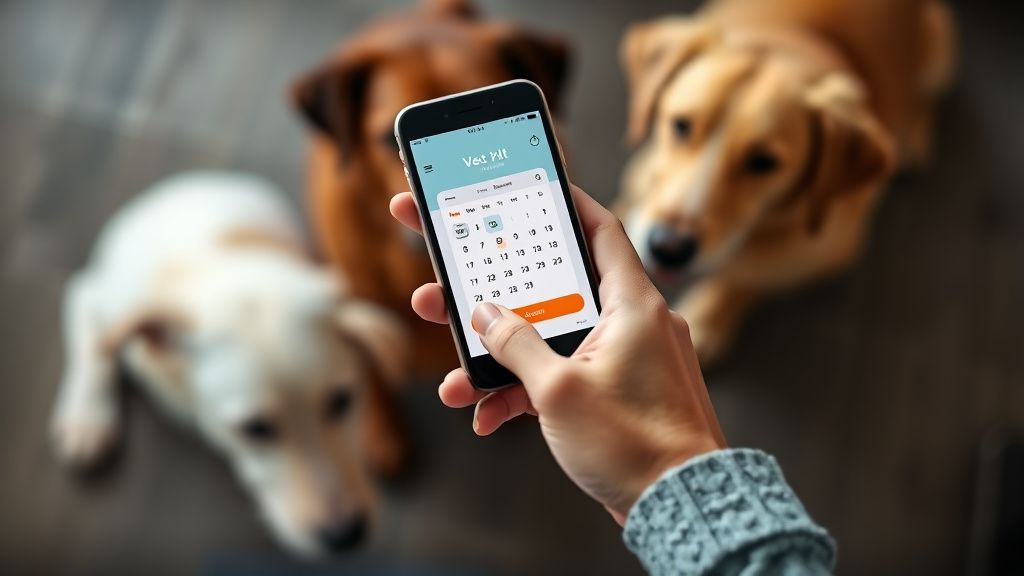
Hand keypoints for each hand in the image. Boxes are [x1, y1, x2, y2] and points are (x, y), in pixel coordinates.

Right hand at [390, 185, 725, 521]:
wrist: (681, 507)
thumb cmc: (635, 444)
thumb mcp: (559, 390)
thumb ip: (516, 344)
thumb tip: (485, 314)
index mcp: (632, 305)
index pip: (600, 229)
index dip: (565, 201)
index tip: (530, 186)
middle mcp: (630, 324)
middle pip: (555, 289)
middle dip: (496, 294)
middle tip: (446, 280)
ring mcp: (623, 360)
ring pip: (550, 341)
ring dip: (501, 357)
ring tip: (453, 378)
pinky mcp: (615, 394)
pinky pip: (562, 378)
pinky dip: (527, 392)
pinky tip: (489, 416)